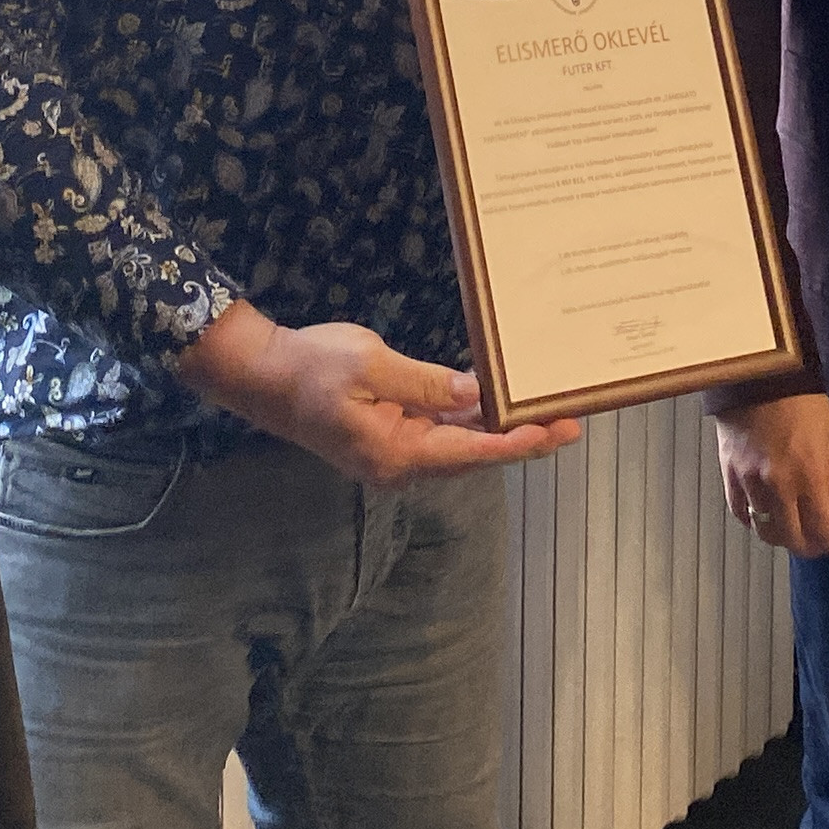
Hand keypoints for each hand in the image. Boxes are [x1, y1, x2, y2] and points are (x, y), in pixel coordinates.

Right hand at [173, 302, 580, 483]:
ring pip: (456, 444)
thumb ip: (428, 384)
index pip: (474, 451)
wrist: (258, 374)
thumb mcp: (372, 365)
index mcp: (397, 452)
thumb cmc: (310, 366)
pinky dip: (465, 420)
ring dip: (496, 430)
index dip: (521, 442)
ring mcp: (390, 454)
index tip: (558, 431)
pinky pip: (434, 432)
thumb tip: (476, 395)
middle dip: (520, 437)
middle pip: (472, 454)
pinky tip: (491, 403)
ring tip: (542, 413)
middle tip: (569, 422)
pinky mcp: (384, 438)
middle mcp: (398, 463)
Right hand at [710, 391, 828, 555]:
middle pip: (792, 537)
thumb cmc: (802, 400)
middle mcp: (780, 484)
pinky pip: (739, 511)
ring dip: (780, 536)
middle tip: (814, 544)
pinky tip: (762, 516)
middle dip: (807, 547)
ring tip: (789, 531)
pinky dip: (752, 520)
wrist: (759, 374)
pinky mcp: (729, 473)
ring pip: (764, 529)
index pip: (823, 527)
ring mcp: (751, 481)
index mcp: (810, 474)